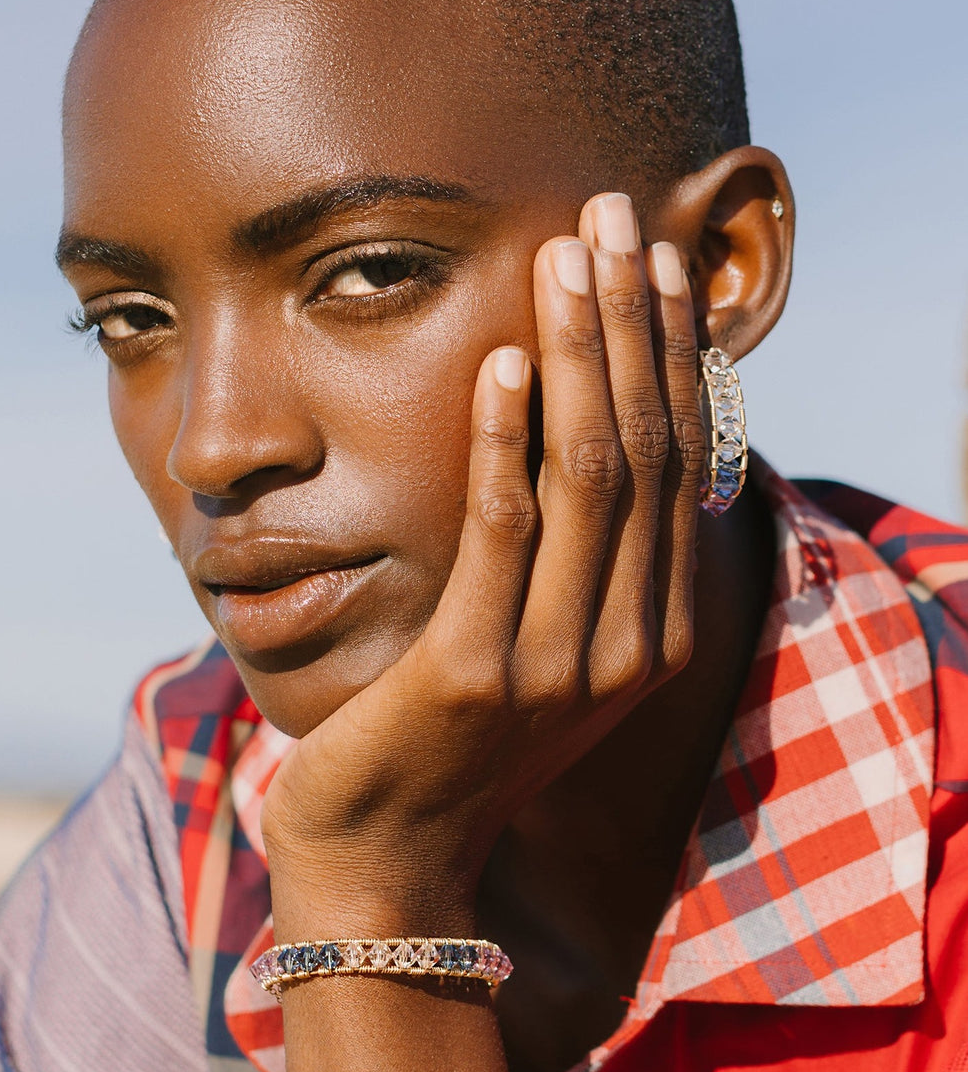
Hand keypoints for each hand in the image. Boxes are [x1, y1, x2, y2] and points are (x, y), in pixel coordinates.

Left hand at [263, 192, 704, 936]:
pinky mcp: (475, 672)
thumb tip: (586, 426)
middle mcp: (628, 644)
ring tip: (561, 257)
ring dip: (575, 355)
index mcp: (654, 630)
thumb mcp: (545, 642)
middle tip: (611, 216)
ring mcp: (558, 663)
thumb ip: (582, 555)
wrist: (390, 854)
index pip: (680, 463)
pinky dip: (505, 441)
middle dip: (629, 323)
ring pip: (587, 475)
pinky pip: (501, 531)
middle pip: (643, 448)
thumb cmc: (457, 734)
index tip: (652, 261)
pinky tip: (500, 365)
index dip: (669, 355)